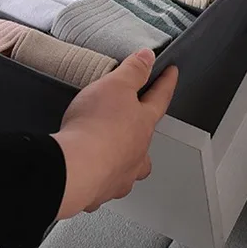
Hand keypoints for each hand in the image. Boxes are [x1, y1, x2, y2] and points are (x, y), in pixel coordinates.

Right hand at [52, 49, 177, 219]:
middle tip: (131, 122)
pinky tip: (88, 171)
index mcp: (143, 124)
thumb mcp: (115, 85)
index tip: (171, 73)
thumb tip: (147, 58)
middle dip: (141, 131)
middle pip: (145, 140)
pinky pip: (104, 183)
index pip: (160, 98)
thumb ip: (133, 70)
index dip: (165, 83)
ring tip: (107, 150)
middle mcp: (137, 152)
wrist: (75, 168)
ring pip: (129, 167)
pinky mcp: (100, 189)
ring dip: (122, 159)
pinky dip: (99, 177)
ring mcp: (121, 174)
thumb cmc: (95, 127)